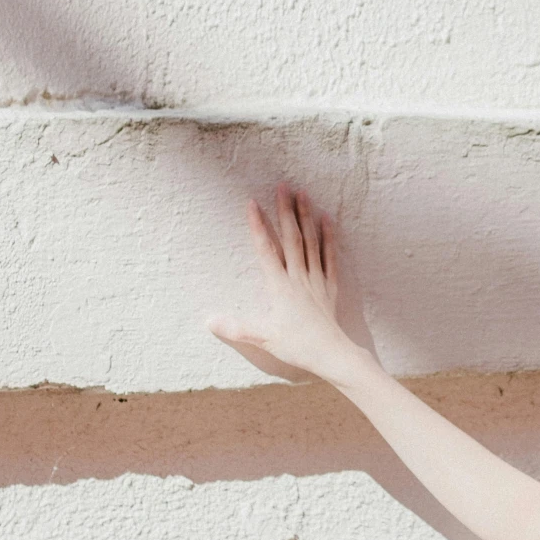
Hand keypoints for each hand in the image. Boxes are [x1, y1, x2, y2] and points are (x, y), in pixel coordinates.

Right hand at [208, 184, 366, 388]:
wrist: (331, 354)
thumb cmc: (296, 346)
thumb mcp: (262, 339)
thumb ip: (235, 328)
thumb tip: (208, 320)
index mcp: (280, 287)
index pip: (266, 250)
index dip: (258, 226)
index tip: (252, 203)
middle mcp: (298, 277)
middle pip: (291, 238)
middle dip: (285, 211)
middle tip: (283, 185)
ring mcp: (316, 279)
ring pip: (311, 241)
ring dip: (306, 216)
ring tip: (303, 193)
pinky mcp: (329, 285)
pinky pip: (330, 256)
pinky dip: (328, 236)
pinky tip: (327, 219)